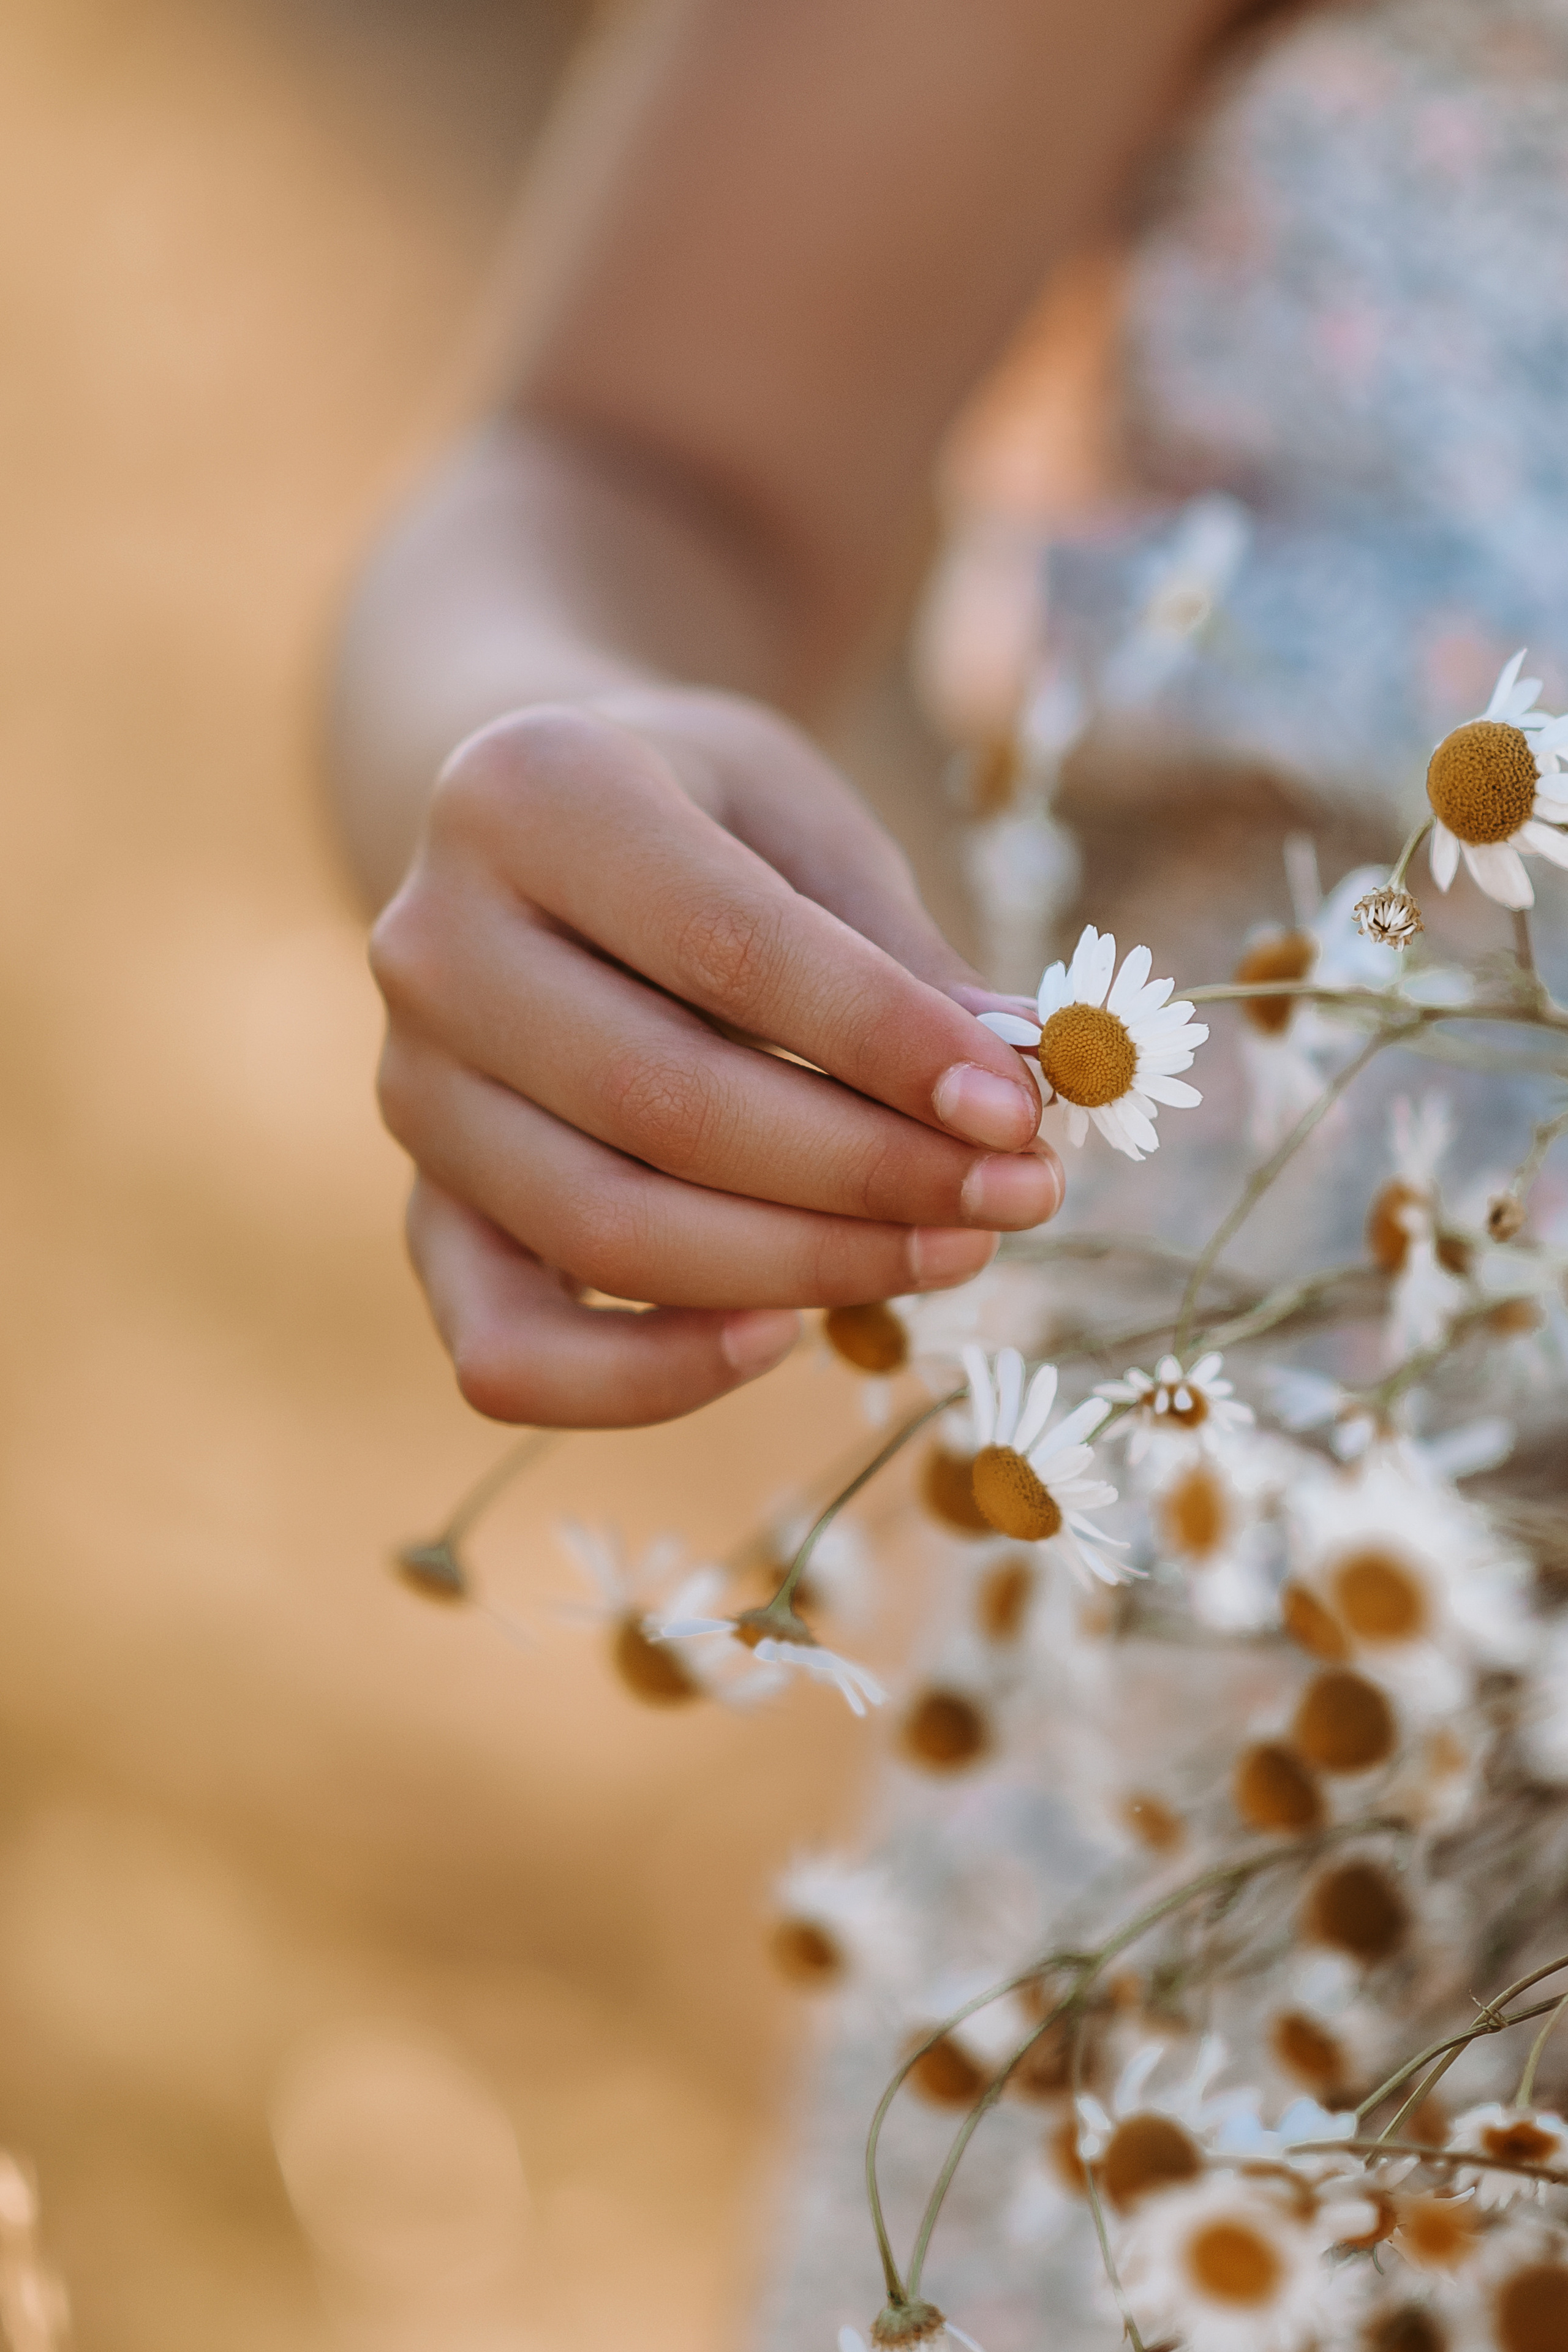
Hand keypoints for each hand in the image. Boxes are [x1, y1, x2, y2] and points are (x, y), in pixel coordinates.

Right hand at [370, 686, 1061, 1426]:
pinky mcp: (424, 1210)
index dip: (884, 1040)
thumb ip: (896, 954)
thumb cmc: (702, 822)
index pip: (728, 945)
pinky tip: (780, 1339)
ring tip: (953, 1253)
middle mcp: (434, 944)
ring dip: (800, 1269)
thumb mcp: (802, 826)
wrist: (539, 844)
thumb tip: (1029, 1085)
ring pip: (604, 1229)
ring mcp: (412, 1091)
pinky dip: (645, 1377)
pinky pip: (505, 1351)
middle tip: (1019, 1195)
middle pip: (664, 1102)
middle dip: (866, 1169)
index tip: (1021, 1106)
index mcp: (529, 793)